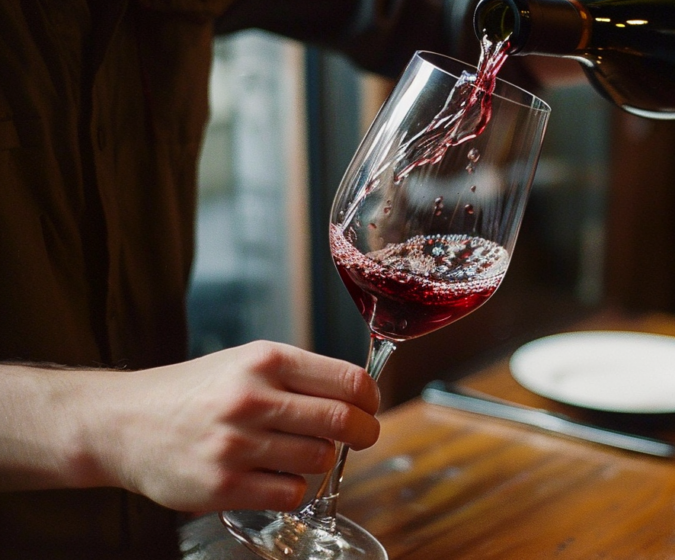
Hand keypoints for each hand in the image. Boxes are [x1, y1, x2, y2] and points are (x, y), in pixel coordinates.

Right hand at [57, 342, 378, 511]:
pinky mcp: (223, 485)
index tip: (370, 406)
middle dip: (363, 432)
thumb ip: (297, 375)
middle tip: (361, 436)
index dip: (370, 398)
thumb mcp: (245, 363)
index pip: (347, 380)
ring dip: (321, 460)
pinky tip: (275, 477)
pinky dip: (294, 489)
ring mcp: (237, 444)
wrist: (122, 423)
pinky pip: (291, 494)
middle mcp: (252, 398)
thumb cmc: (193, 392)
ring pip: (320, 459)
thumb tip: (357, 396)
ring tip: (299, 453)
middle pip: (342, 421)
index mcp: (265, 361)